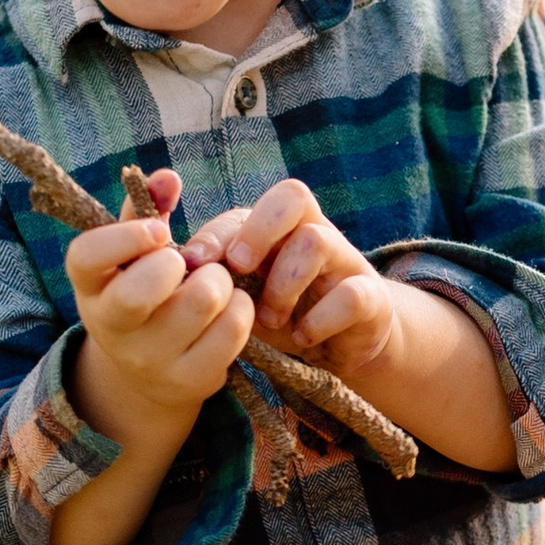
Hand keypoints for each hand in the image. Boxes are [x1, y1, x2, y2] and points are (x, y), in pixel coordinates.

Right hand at [65, 181, 254, 435]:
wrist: (147, 373)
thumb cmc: (143, 291)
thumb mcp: (133, 254)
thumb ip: (146, 209)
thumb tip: (168, 177)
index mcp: (90, 286)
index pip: (87, 256)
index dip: (125, 237)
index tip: (160, 231)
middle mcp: (112, 327)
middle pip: (150, 285)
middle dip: (184, 262)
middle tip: (191, 264)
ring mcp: (150, 358)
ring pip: (203, 301)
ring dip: (221, 281)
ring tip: (215, 283)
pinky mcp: (190, 380)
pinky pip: (232, 330)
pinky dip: (242, 309)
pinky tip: (232, 308)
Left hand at [180, 179, 401, 383]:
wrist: (339, 348)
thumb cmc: (282, 314)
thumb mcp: (244, 296)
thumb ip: (214, 277)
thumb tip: (173, 266)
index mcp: (276, 228)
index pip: (246, 210)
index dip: (217, 234)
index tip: (193, 265)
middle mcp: (313, 231)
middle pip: (292, 196)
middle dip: (258, 231)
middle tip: (239, 269)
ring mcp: (345, 260)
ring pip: (316, 241)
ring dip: (284, 285)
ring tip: (270, 318)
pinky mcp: (371, 296)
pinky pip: (350, 295)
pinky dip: (320, 320)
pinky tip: (303, 337)